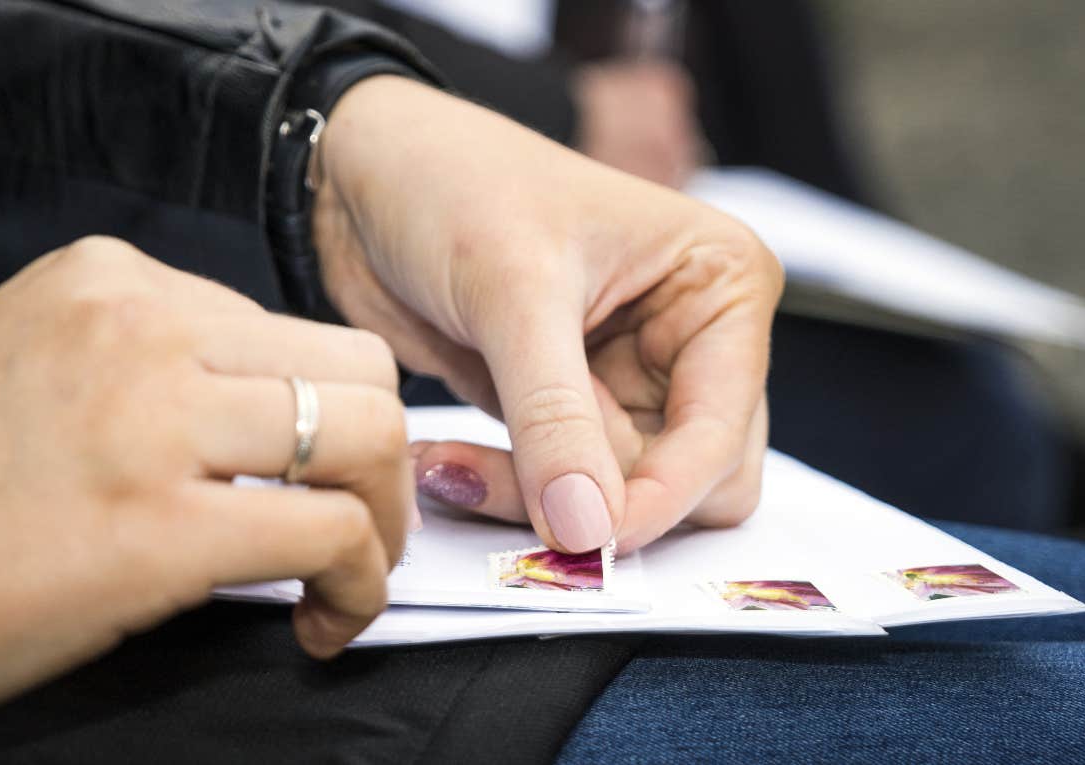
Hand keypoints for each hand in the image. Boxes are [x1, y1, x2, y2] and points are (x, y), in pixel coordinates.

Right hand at [0, 237, 411, 746]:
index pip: (285, 329)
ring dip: (383, 518)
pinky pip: (333, 535)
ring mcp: (153, 419)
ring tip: (344, 577)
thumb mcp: (21, 369)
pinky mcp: (160, 529)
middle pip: (355, 367)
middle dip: (380, 457)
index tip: (313, 476)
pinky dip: (359, 583)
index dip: (321, 413)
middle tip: (358, 527)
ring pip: (369, 434)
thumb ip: (136, 368)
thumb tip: (244, 422)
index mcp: (109, 283)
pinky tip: (322, 620)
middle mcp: (142, 325)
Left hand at [315, 77, 780, 553]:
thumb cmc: (453, 183)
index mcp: (720, 286)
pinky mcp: (566, 411)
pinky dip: (506, 493)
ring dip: (538, 503)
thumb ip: (555, 417)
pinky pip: (562, 491)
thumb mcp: (513, 292)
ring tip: (447, 467)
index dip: (662, 497)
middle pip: (693, 482)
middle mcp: (689, 340)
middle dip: (606, 507)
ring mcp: (627, 381)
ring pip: (619, 498)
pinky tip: (442, 461)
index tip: (587, 537)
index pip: (722, 432)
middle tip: (521, 506)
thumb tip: (589, 529)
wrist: (363, 178)